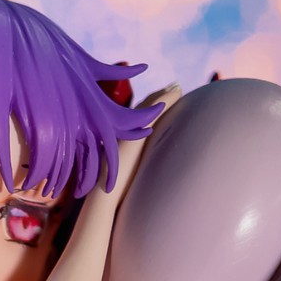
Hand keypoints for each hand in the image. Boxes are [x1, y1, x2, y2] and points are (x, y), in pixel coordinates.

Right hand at [92, 81, 181, 217]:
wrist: (103, 194)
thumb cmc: (111, 188)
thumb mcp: (121, 169)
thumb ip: (128, 161)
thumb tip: (134, 165)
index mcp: (121, 137)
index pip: (136, 116)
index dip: (149, 105)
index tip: (161, 95)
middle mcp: (123, 130)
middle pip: (143, 108)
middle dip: (158, 96)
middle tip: (173, 86)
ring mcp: (128, 131)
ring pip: (149, 107)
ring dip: (164, 95)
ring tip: (177, 86)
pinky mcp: (135, 135)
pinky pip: (152, 114)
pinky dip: (164, 102)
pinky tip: (175, 94)